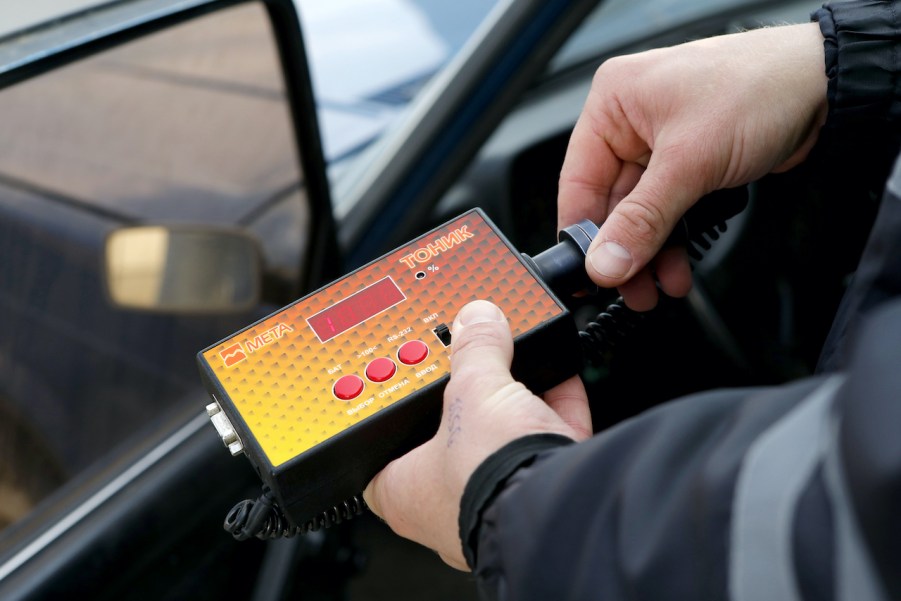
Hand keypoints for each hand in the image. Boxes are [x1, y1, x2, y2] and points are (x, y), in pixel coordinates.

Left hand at [363, 300, 591, 569]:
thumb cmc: (487, 475)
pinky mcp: (543, 492)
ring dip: (512, 400)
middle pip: (450, 434)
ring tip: (514, 357)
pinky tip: (558, 371)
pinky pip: (546, 439)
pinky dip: (554, 405)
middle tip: (467, 360)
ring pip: (500, 437)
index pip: (380, 448)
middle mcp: (448, 504)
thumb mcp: (472, 390)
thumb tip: (476, 320)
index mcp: (404, 492)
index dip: (388, 411)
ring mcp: (496, 500)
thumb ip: (474, 349)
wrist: (558, 506)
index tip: (400, 379)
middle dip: (464, 396)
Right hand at [558, 23, 827, 309]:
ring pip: (640, 212)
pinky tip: (679, 266)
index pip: (577, 180)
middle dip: (626, 251)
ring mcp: (659, 142)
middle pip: (610, 203)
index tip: (591, 273)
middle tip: (631, 289)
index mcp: (612, 103)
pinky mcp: (688, 161)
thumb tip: (606, 261)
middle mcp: (630, 121)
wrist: (825, 87)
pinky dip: (673, 239)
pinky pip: (667, 209)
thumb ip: (643, 220)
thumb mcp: (690, 162)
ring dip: (652, 252)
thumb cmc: (760, 87)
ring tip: (660, 286)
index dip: (583, 233)